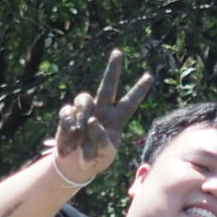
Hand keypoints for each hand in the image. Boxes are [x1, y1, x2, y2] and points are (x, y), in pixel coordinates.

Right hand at [50, 49, 154, 184]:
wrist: (75, 164)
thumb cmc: (96, 159)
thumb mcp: (105, 154)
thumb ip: (102, 139)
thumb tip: (93, 120)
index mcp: (117, 119)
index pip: (130, 102)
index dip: (139, 90)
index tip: (149, 76)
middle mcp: (102, 111)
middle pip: (108, 86)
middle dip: (113, 69)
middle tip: (118, 52)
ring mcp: (85, 111)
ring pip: (84, 98)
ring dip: (83, 112)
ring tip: (81, 129)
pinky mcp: (69, 115)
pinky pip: (68, 111)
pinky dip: (69, 121)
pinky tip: (71, 131)